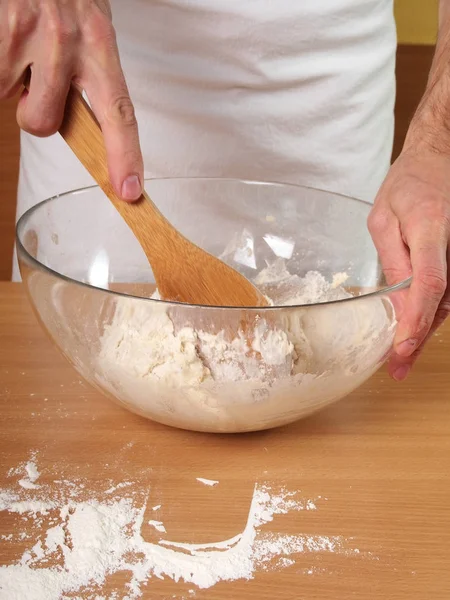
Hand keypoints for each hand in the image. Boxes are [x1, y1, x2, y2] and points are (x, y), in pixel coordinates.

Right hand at [0, 0, 142, 200]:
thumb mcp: (92, 24)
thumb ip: (90, 72)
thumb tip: (73, 118)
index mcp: (100, 44)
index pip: (119, 112)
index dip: (125, 156)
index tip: (130, 191)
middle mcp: (66, 42)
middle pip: (43, 122)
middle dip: (32, 115)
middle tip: (34, 84)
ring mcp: (27, 35)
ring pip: (9, 101)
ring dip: (10, 85)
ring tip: (20, 48)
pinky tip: (7, 39)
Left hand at [368, 150, 449, 380]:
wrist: (441, 159)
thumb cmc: (409, 184)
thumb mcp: (384, 218)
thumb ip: (392, 259)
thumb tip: (395, 301)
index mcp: (431, 227)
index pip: (430, 282)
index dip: (416, 318)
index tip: (402, 347)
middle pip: (442, 301)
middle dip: (419, 337)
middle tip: (397, 367)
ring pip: (448, 302)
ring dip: (425, 328)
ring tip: (401, 357)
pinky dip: (433, 312)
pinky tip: (416, 328)